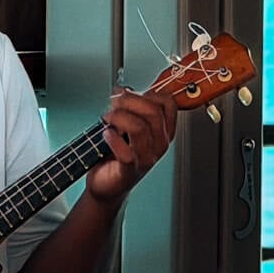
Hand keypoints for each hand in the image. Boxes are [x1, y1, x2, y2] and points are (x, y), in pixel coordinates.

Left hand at [87, 87, 178, 202]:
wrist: (105, 183)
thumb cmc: (115, 154)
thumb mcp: (126, 124)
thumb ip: (128, 107)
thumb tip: (123, 90)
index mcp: (162, 130)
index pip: (168, 103)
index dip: (148, 92)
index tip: (130, 93)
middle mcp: (159, 144)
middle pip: (153, 112)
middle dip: (128, 101)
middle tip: (113, 103)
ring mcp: (147, 158)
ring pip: (139, 127)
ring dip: (118, 117)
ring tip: (108, 119)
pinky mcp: (130, 169)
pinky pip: (125, 151)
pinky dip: (111, 138)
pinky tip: (106, 135)